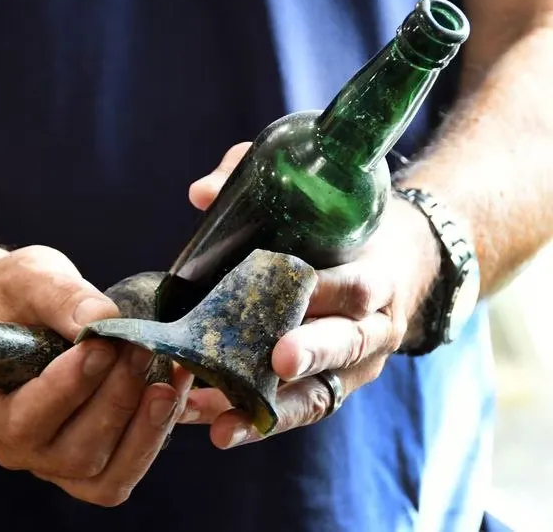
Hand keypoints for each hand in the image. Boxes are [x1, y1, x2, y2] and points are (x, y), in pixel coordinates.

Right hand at [0, 245, 192, 505]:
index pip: (22, 420)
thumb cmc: (17, 296)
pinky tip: (174, 392)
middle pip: (73, 453)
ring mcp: (55, 463)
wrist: (25, 311)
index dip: (67, 389)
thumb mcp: (30, 280)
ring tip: (169, 380)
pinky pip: (125, 471)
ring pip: (105, 476)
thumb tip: (103, 319)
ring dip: (145, 428)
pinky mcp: (92, 464)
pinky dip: (155, 436)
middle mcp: (16, 448)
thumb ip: (62, 298)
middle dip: (116, 401)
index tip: (101, 348)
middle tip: (143, 351)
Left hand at [178, 143, 439, 448]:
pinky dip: (259, 422)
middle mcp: (375, 327)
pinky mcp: (337, 387)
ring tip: (220, 425)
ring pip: (321, 394)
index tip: (300, 286)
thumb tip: (201, 195)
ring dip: (269, 411)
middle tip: (275, 361)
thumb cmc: (355, 227)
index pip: (359, 286)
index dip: (330, 291)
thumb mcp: (328, 196)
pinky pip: (302, 411)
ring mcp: (359, 366)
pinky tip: (215, 427)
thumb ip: (263, 180)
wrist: (406, 262)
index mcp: (378, 276)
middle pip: (347, 345)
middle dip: (310, 353)